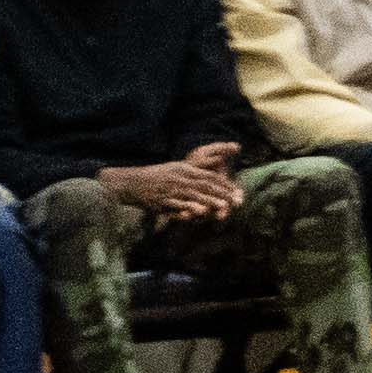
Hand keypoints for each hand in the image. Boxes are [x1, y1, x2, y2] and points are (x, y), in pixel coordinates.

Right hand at [110, 156, 240, 221]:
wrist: (132, 182)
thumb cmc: (158, 175)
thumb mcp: (179, 167)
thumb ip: (199, 166)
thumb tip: (219, 159)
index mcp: (186, 169)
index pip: (211, 177)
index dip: (225, 185)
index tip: (238, 191)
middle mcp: (181, 178)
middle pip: (206, 186)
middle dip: (223, 194)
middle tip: (238, 201)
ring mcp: (171, 189)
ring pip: (193, 195)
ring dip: (209, 201)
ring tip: (223, 207)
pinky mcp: (161, 201)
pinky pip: (176, 205)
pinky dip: (187, 208)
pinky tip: (196, 213)